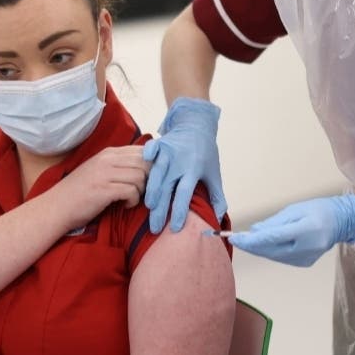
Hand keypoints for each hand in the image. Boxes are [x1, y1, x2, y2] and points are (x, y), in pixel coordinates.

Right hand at [50, 146, 150, 229]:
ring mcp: (105, 173)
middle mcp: (107, 159)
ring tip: (131, 198)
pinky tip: (125, 205)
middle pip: (146, 161)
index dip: (152, 164)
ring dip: (141, 191)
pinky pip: (132, 191)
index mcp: (109, 153)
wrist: (56, 207)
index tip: (149, 178)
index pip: (143, 150)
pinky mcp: (104, 190)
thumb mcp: (100, 170)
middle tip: (142, 191)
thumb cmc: (81, 192)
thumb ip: (120, 164)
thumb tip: (148, 166)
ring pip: (141, 176)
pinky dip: (133, 200)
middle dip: (150, 178)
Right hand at [142, 98, 227, 233]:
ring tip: (147, 208)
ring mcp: (168, 152)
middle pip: (167, 188)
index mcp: (194, 170)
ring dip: (150, 191)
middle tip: (155, 228)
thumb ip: (216, 196)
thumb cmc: (205, 153)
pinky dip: (144, 161)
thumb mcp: (213, 174)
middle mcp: (180, 161)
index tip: (175, 227)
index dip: (180, 211)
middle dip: (160, 210)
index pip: (185, 194)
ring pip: (156, 174)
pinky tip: (137, 174)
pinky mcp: (159, 144)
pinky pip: (149, 152)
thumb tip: (217, 217)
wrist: (197, 126)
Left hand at [228, 194, 354, 266]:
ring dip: (259, 249)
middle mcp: (305, 248)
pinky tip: (264, 244)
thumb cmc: (319, 210)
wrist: (341, 222)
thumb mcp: (294, 210)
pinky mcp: (304, 263)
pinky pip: (281, 258)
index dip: (250, 240)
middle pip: (270, 251)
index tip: (234, 237)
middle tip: (236, 239)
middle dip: (251, 246)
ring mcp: (305, 259)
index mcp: (304, 230)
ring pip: (274, 256)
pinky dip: (271, 251)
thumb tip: (254, 232)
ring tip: (247, 240)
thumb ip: (273, 222)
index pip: (271, 238)